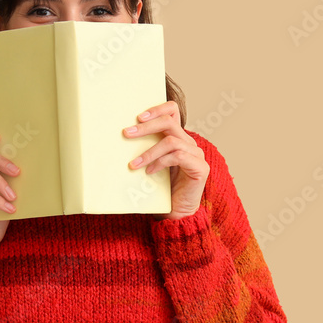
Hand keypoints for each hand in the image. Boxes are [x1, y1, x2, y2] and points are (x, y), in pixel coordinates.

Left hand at [122, 100, 208, 220]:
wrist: (176, 213)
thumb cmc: (161, 189)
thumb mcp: (150, 164)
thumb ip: (144, 149)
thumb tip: (122, 137)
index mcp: (178, 138)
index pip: (172, 111)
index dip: (157, 109)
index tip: (138, 117)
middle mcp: (189, 143)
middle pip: (169, 122)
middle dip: (147, 127)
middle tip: (127, 133)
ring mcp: (196, 155)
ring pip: (171, 141)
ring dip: (149, 151)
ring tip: (133, 164)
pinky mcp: (200, 168)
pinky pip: (178, 157)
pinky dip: (160, 163)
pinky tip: (148, 172)